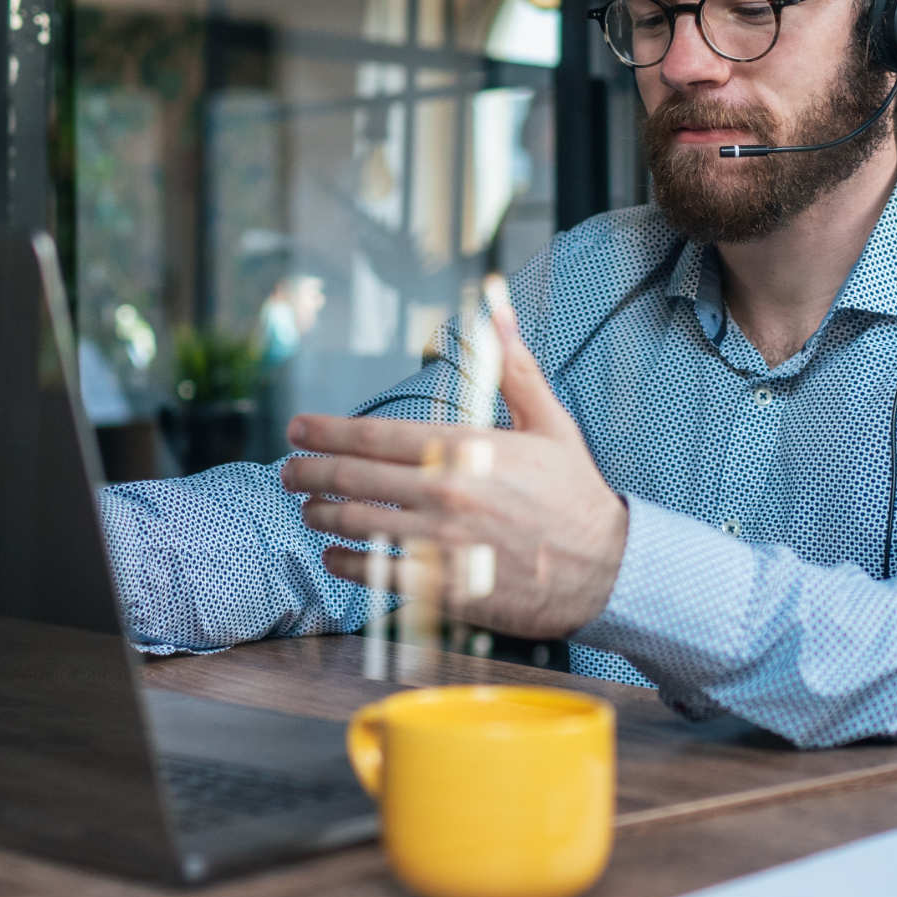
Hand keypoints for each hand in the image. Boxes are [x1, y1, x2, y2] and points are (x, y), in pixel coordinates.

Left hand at [281, 281, 629, 639]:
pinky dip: (346, 565)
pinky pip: (378, 575)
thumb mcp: (549, 422)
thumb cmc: (574, 493)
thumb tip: (497, 308)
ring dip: (323, 516)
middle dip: (309, 471)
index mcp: (464, 449)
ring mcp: (442, 543)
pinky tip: (335, 557)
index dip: (326, 431)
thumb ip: (513, 367)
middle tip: (288, 471)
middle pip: (354, 479)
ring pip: (358, 525)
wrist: (608, 567)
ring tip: (309, 510)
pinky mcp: (445, 589)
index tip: (296, 429)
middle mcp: (445, 493)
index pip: (374, 435)